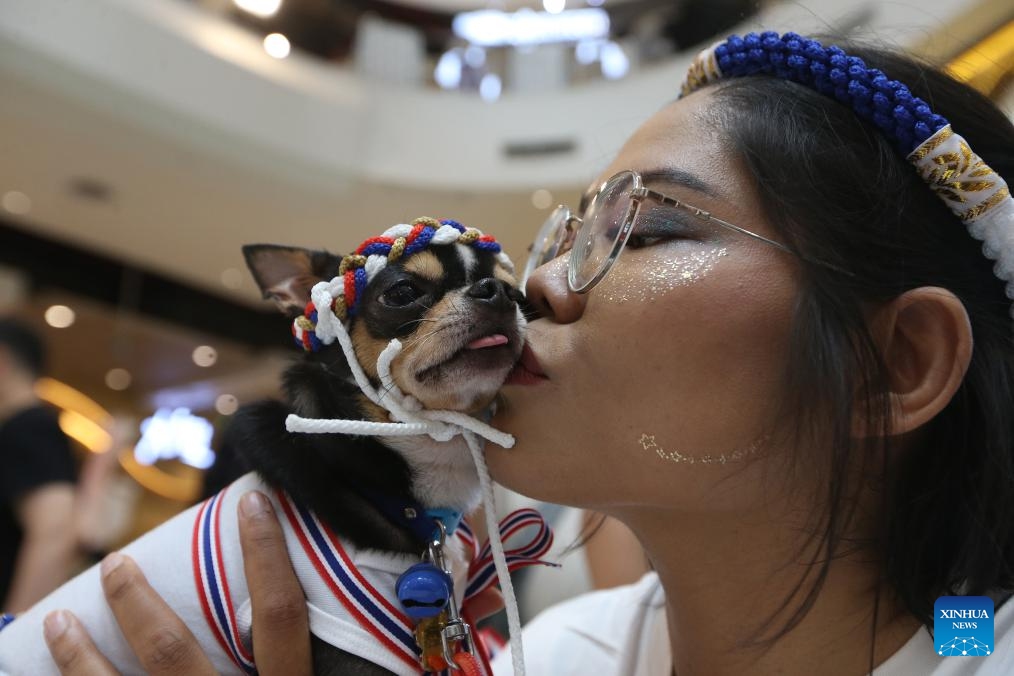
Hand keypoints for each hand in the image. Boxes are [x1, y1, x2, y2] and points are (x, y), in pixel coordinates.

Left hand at [43, 491, 312, 675]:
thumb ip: (310, 657)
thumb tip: (340, 594)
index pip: (279, 614)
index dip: (267, 554)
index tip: (254, 503)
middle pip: (174, 650)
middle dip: (137, 604)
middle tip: (115, 563)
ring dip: (81, 657)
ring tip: (58, 622)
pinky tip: (63, 667)